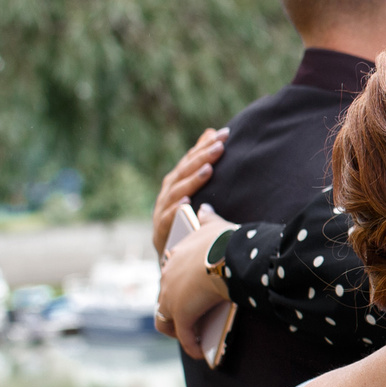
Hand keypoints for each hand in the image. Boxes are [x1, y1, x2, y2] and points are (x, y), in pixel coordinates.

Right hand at [151, 127, 226, 254]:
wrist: (172, 255)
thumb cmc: (186, 216)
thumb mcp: (195, 187)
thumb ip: (201, 161)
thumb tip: (212, 131)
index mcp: (177, 181)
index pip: (191, 159)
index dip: (206, 146)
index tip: (225, 134)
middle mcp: (168, 192)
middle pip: (184, 171)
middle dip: (202, 158)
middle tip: (220, 146)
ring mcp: (162, 210)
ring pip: (176, 192)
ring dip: (192, 181)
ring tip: (208, 170)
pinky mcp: (161, 230)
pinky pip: (167, 219)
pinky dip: (175, 210)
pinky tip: (186, 202)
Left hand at [157, 206, 231, 358]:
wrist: (227, 255)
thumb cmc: (225, 240)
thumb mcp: (213, 226)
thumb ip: (206, 219)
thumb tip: (203, 208)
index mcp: (174, 258)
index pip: (169, 277)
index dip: (178, 289)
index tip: (189, 297)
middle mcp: (166, 278)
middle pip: (163, 300)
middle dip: (175, 313)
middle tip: (191, 322)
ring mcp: (171, 298)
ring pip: (165, 321)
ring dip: (178, 332)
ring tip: (193, 340)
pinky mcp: (181, 316)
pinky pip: (185, 337)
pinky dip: (192, 347)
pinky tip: (202, 354)